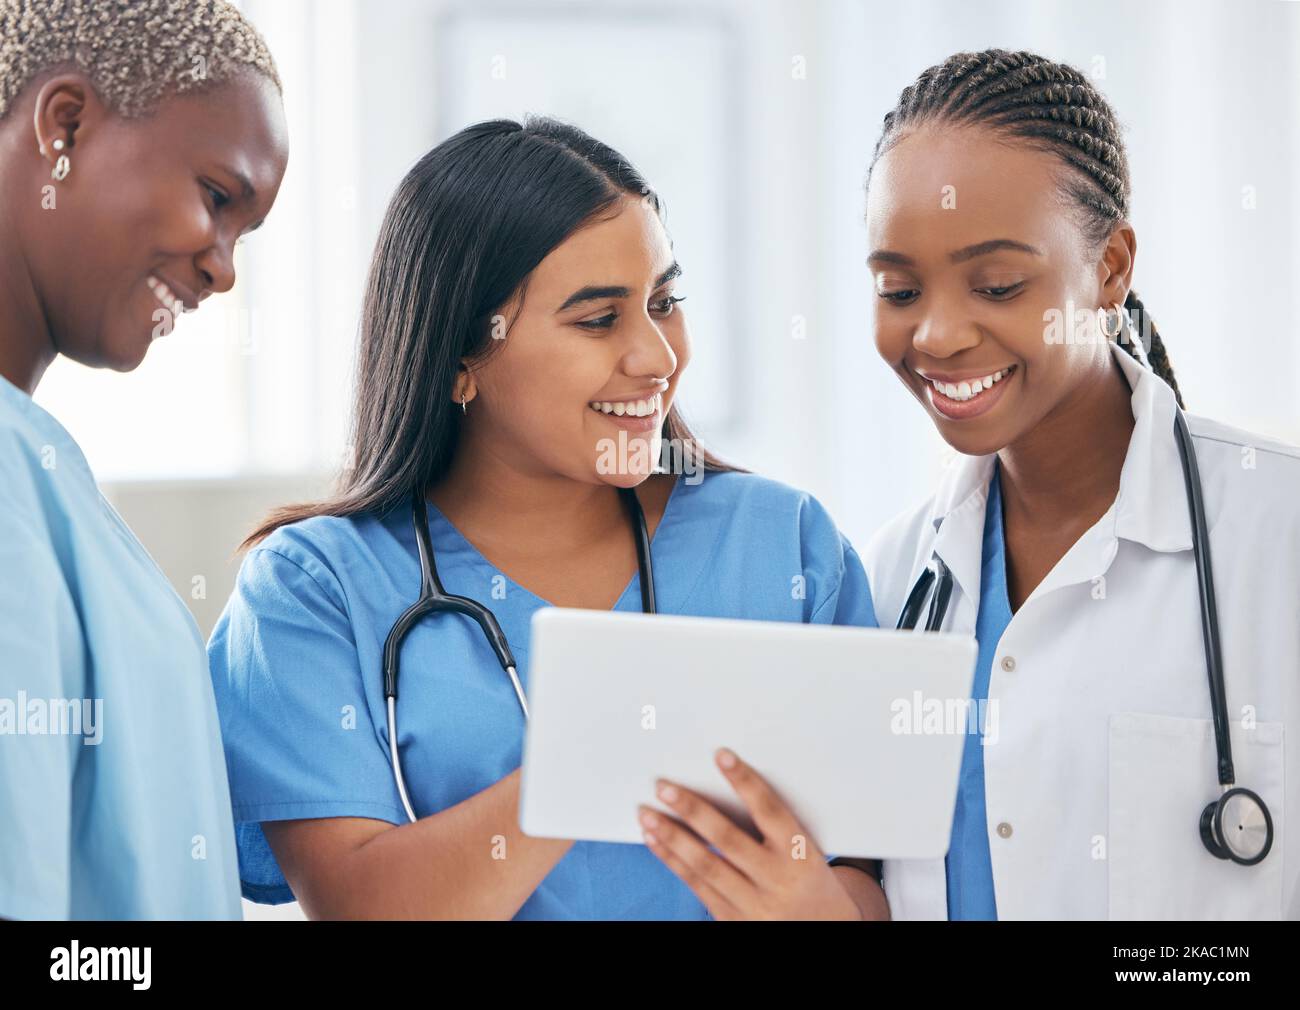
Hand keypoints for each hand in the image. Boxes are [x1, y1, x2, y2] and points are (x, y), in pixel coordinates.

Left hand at [637, 747, 862, 920]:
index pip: (770, 811)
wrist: (827, 932)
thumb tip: (732, 784)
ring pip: (705, 865)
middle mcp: (777, 879)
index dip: (745, 781)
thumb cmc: (810, 882)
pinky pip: (697, 887)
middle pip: (728, 838)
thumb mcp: (809, 852)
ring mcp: (754, 905)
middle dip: (692, 810)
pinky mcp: (734, 921)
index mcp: (800, 854)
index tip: (722, 755)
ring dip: (671, 836)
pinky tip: (656, 841)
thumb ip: (776, 826)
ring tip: (647, 813)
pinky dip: (673, 862)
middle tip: (664, 786)